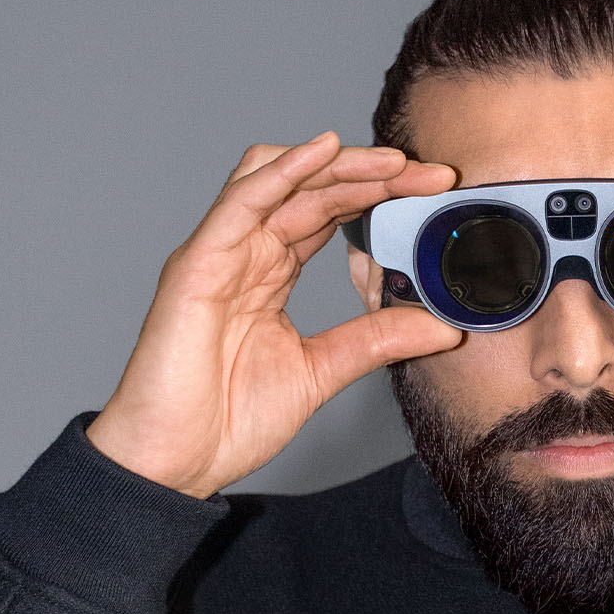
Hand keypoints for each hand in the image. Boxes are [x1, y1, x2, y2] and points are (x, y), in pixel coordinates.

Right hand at [86, 134, 461, 497]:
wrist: (173, 461)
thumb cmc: (223, 421)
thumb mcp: (320, 372)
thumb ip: (375, 341)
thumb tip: (440, 328)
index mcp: (268, 272)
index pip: (328, 212)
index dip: (378, 195)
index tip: (432, 193)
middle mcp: (243, 252)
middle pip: (311, 187)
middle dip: (373, 175)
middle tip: (430, 174)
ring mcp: (219, 252)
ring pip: (279, 180)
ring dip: (338, 165)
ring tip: (392, 162)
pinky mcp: (198, 263)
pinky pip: (242, 202)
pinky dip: (284, 171)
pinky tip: (324, 152)